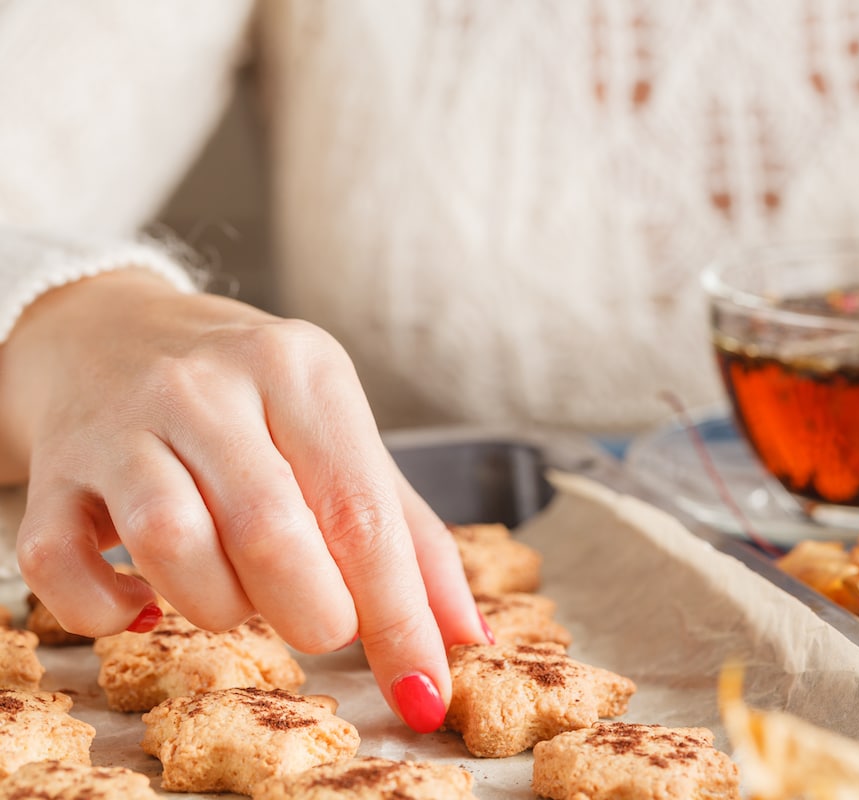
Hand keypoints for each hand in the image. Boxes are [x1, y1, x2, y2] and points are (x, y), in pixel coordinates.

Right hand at [0, 268, 488, 730]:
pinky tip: (144, 600)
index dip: (400, 615)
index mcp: (301, 371)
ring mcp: (123, 425)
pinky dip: (108, 612)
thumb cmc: (245, 396)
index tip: (424, 688)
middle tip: (320, 622)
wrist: (104, 330)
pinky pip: (64, 572)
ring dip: (219, 608)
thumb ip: (407, 531)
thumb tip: (467, 632)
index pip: (362, 512)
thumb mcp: (337, 433)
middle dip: (313, 614)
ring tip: (237, 595)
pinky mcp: (55, 473)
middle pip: (273, 534)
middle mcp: (210, 386)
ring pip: (173, 549)